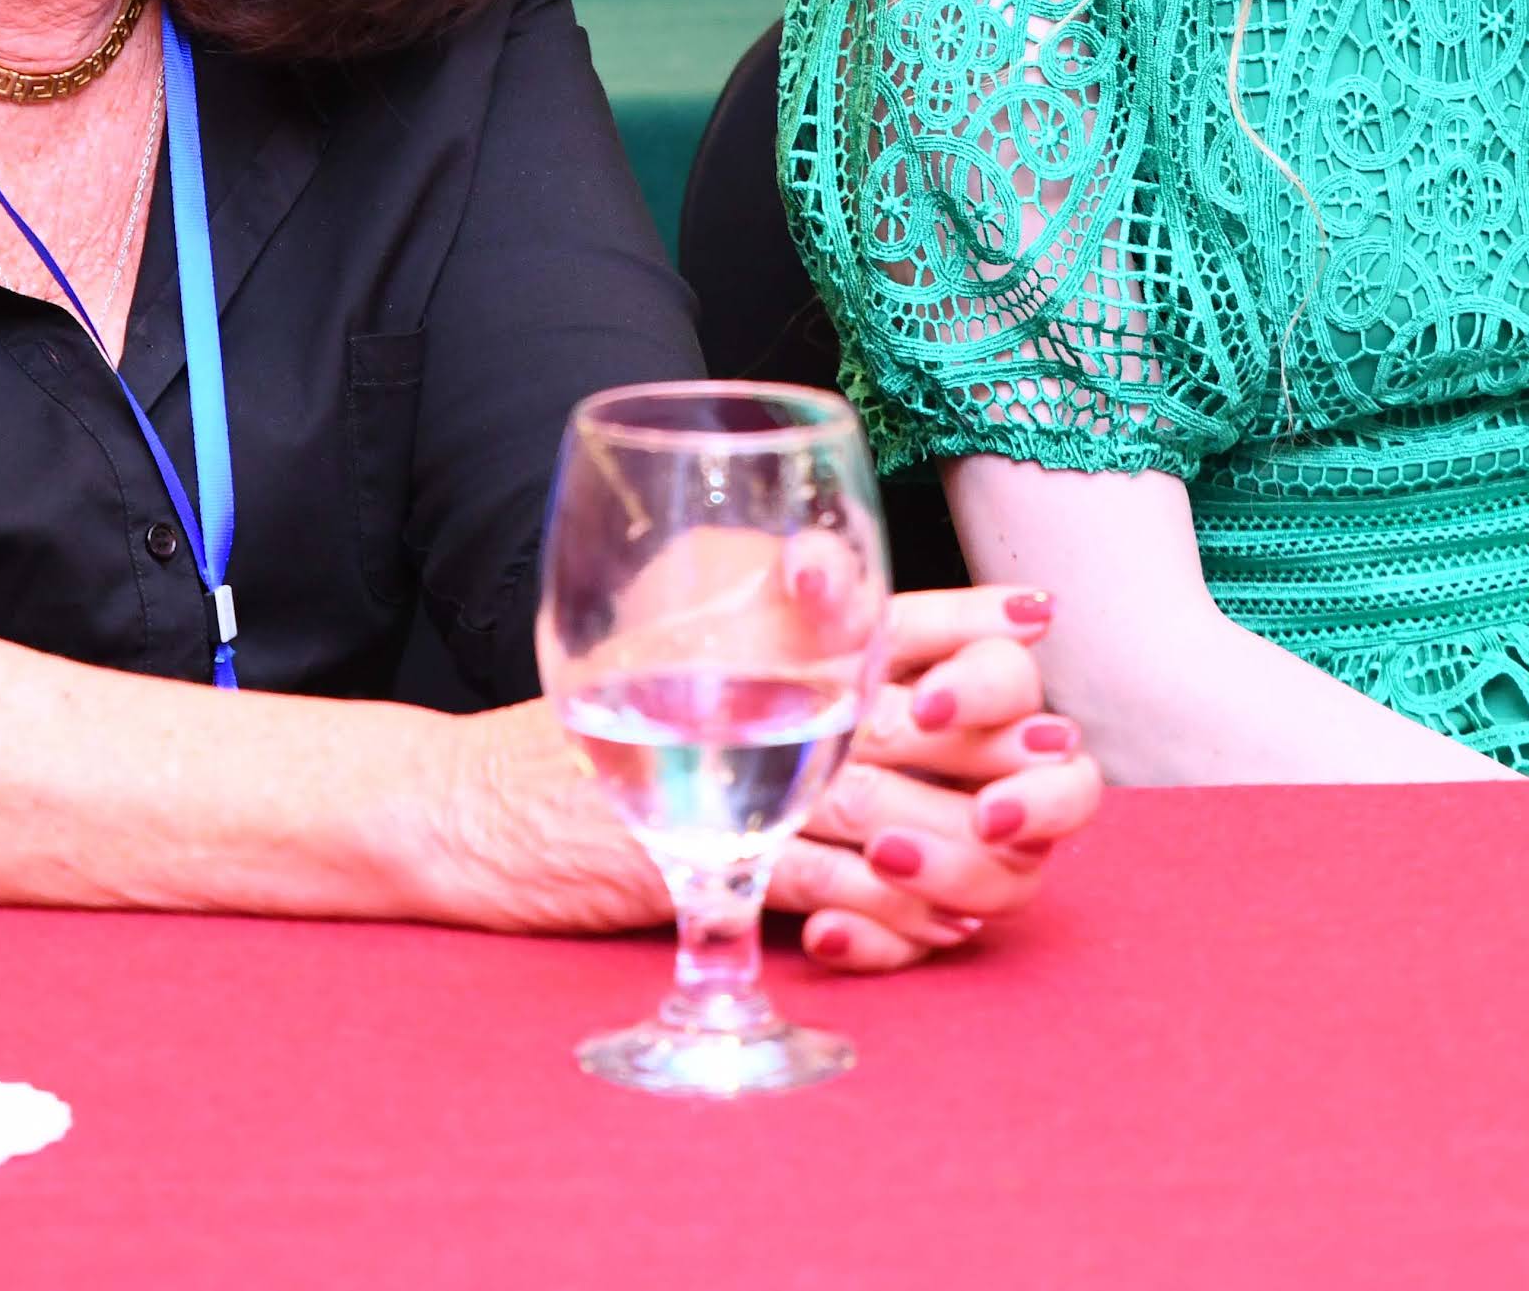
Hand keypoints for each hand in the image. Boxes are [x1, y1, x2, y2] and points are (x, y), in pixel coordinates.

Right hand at [404, 588, 1102, 968]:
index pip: (881, 604)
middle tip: (1059, 761)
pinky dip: (889, 912)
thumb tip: (842, 614)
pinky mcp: (708, 855)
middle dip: (1001, 742)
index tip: (1037, 616)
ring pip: (889, 810)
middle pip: (914, 708)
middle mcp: (752, 689)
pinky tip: (937, 923)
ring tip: (1014, 857)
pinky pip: (823, 887)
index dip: (969, 609)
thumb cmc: (574, 737)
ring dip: (964, 843)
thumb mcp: (668, 658)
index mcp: (748, 629)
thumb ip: (755, 631)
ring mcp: (734, 776)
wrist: (468, 805)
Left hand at [779, 586, 1101, 972]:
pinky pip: (922, 944)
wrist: (693, 756)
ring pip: (1012, 879)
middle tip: (964, 805)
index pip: (1016, 680)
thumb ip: (812, 582)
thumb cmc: (759, 673)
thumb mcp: (778, 622)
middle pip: (1066, 789)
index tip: (922, 706)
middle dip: (1019, 803)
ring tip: (878, 855)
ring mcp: (966, 850)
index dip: (985, 696)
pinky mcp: (916, 916)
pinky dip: (876, 939)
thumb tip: (817, 570)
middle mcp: (992, 770)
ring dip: (953, 870)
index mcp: (967, 687)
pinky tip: (822, 928)